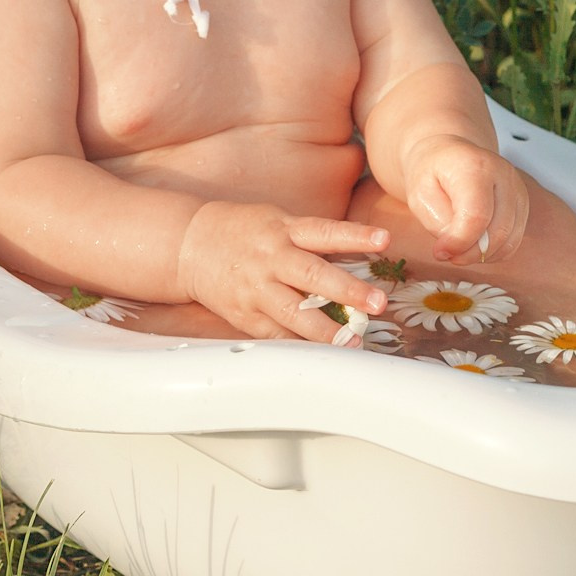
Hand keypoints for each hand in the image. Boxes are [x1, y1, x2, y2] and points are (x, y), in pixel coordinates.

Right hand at [175, 201, 392, 342]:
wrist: (191, 245)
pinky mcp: (245, 315)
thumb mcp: (278, 221)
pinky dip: (299, 344)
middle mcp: (271, 259)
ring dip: (326, 331)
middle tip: (377, 303)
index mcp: (283, 230)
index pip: (324, 232)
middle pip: (313, 276)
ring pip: (294, 313)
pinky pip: (276, 334)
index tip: (384, 239)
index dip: (355, 235)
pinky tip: (321, 354)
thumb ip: (312, 240)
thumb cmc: (244, 231)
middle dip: (348, 291)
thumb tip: (356, 261)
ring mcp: (257, 289)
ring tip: (352, 342)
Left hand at [401, 135, 529, 264]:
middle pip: (498, 231)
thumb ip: (437, 222)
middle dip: (470, 253)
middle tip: (448, 255)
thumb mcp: (419, 195)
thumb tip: (456, 247)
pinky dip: (494, 251)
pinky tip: (475, 245)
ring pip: (509, 239)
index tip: (440, 251)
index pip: (476, 215)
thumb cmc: (432, 171)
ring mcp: (516, 189)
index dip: (459, 242)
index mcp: (474, 166)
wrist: (448, 154)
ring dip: (482, 254)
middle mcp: (503, 175)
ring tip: (459, 248)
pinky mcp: (521, 203)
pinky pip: (514, 240)